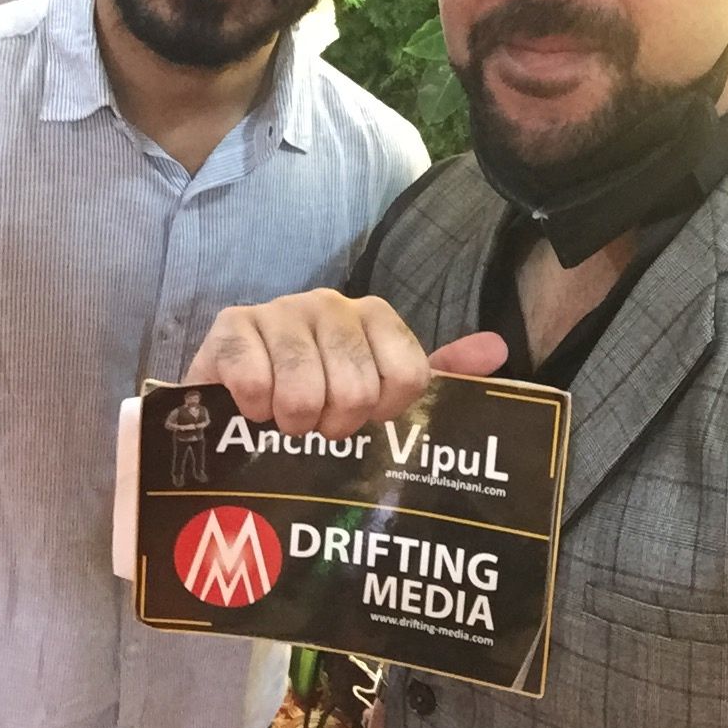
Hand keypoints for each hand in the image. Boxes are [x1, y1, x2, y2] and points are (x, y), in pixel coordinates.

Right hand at [182, 289, 507, 439]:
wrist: (233, 388)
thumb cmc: (316, 390)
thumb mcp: (380, 387)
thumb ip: (439, 372)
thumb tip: (497, 349)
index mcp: (373, 315)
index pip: (409, 374)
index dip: (387, 411)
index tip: (367, 418)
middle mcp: (330, 303)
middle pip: (358, 390)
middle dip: (337, 424)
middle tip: (321, 424)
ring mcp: (278, 311)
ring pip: (305, 394)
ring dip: (295, 424)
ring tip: (287, 419)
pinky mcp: (230, 328)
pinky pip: (256, 385)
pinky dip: (256, 411)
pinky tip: (253, 406)